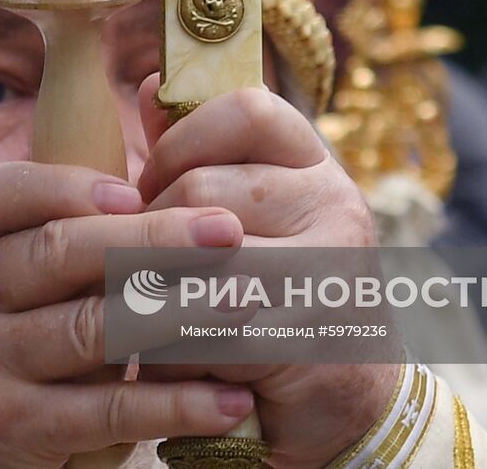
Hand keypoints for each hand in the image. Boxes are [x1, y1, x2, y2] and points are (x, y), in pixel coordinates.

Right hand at [0, 161, 261, 466]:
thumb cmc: (18, 339)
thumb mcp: (25, 278)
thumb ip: (81, 218)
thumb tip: (159, 107)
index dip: (68, 185)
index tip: (139, 188)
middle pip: (56, 252)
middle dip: (150, 239)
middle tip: (226, 230)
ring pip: (88, 329)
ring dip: (176, 314)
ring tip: (244, 305)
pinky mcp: (13, 429)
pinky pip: (105, 411)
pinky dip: (175, 403)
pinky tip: (230, 399)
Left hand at [135, 77, 400, 468]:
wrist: (346, 401)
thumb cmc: (275, 293)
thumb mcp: (247, 213)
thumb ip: (198, 152)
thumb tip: (152, 85)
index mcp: (315, 163)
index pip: (246, 106)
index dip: (180, 139)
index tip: (154, 182)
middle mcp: (334, 205)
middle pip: (203, 189)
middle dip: (150, 229)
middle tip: (140, 259)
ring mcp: (328, 272)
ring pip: (198, 259)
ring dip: (155, 288)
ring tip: (150, 303)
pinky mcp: (305, 338)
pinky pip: (205, 325)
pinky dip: (170, 340)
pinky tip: (169, 347)